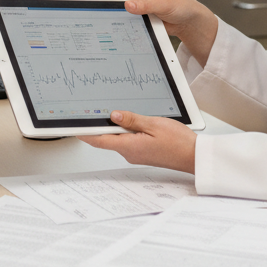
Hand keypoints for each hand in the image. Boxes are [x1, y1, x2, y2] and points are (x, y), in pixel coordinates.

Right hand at [75, 0, 218, 57]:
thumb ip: (146, 5)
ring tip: (82, 13)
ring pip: (111, 7)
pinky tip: (101, 25)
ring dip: (99, 9)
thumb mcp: (164, 4)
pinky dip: (110, 21)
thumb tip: (127, 6)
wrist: (188, 20)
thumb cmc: (181, 5)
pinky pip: (119, 18)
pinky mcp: (135, 17)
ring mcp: (133, 5)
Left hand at [80, 110, 196, 173]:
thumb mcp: (153, 124)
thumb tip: (113, 115)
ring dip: (115, 127)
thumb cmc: (178, 142)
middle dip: (101, 125)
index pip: (99, 140)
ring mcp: (136, 154)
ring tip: (115, 112)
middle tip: (94, 110)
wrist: (193, 156)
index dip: (84, 133)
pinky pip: (128, 140)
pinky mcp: (143, 152)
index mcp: (129, 146)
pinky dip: (125, 130)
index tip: (73, 126)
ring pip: (119, 138)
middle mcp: (130, 153)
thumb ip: (131, 119)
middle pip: (108, 138)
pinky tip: (131, 121)